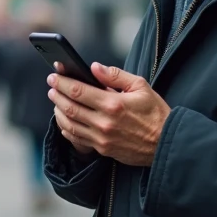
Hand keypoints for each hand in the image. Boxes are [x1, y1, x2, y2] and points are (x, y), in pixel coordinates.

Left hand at [47, 63, 170, 166]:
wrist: (165, 144)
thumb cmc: (155, 113)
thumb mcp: (141, 87)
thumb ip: (115, 76)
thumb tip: (94, 67)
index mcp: (113, 104)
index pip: (78, 91)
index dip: (62, 82)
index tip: (54, 76)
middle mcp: (104, 122)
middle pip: (69, 107)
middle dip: (56, 95)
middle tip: (51, 86)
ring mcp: (101, 138)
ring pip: (69, 124)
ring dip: (58, 111)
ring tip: (56, 101)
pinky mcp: (102, 149)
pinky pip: (77, 139)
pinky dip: (66, 129)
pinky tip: (64, 121)